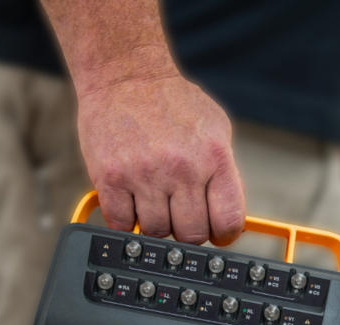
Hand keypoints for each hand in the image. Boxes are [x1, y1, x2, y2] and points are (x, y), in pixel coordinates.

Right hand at [77, 73, 244, 244]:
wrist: (125, 75)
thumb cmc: (172, 105)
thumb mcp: (215, 131)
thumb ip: (223, 176)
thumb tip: (226, 220)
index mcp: (214, 158)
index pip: (228, 221)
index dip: (222, 235)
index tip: (215, 233)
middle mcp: (182, 169)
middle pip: (191, 234)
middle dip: (186, 230)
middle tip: (178, 216)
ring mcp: (144, 175)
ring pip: (156, 232)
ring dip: (155, 224)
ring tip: (153, 202)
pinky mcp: (111, 179)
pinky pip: (122, 224)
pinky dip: (126, 220)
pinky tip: (131, 202)